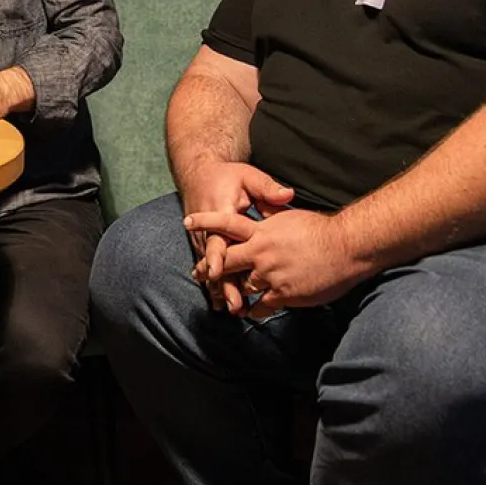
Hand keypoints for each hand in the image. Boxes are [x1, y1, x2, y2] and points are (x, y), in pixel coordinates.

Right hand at [178, 162, 293, 313]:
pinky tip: (222, 302)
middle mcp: (208, 229)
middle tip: (234, 305)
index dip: (216, 256)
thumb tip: (287, 195)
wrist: (199, 174)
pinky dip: (216, 284)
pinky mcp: (205, 244)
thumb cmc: (227, 176)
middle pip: (214, 261)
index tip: (218, 271)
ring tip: (233, 310)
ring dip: (220, 289)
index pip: (216, 236)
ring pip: (211, 268)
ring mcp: (204, 238)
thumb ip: (267, 188)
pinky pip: (210, 267)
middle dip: (221, 283)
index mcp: (219, 211)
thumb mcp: (247, 177)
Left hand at [183, 207, 368, 316]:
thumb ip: (271, 214)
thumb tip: (263, 206)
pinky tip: (247, 312)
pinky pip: (261, 305)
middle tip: (196, 273)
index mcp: (261, 231)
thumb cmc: (320, 229)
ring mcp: (270, 275)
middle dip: (209, 268)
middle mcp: (261, 253)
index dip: (206, 222)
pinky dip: (253, 309)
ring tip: (220, 297)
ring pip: (241, 285)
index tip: (187, 222)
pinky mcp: (283, 294)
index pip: (226, 224)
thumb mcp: (289, 215)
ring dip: (231, 291)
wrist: (345, 248)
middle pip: (225, 261)